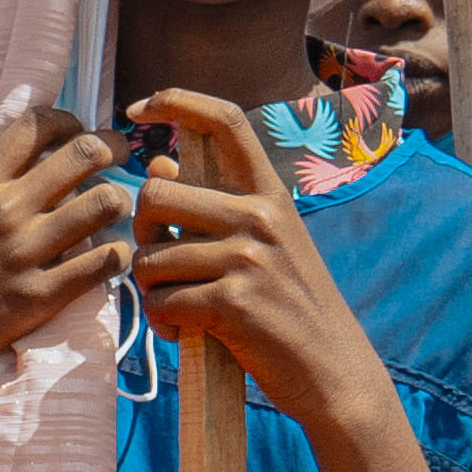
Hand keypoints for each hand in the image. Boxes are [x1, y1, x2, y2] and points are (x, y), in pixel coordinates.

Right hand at [0, 104, 128, 424]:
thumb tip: (4, 151)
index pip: (37, 125)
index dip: (67, 120)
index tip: (76, 131)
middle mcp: (4, 210)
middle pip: (85, 152)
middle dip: (112, 147)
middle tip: (118, 157)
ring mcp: (25, 253)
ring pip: (106, 203)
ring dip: (118, 201)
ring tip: (113, 210)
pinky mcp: (41, 296)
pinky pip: (106, 261)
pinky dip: (117, 253)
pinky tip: (109, 256)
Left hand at [117, 96, 399, 448]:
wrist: (331, 370)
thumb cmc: (287, 305)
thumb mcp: (266, 243)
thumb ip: (216, 204)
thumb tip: (158, 166)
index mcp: (270, 193)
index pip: (225, 120)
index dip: (177, 101)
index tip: (139, 106)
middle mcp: (261, 216)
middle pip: (155, 193)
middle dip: (142, 232)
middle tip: (161, 262)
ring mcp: (249, 258)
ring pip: (149, 256)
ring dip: (152, 289)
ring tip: (182, 307)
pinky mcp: (232, 302)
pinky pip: (161, 302)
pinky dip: (164, 323)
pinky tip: (188, 331)